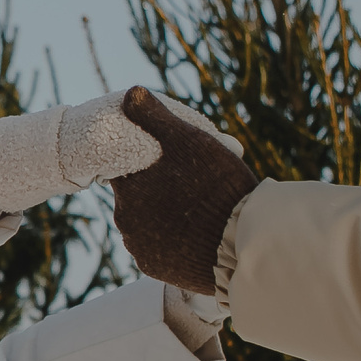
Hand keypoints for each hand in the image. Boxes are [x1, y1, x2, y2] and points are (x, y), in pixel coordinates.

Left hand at [109, 87, 258, 296]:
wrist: (237, 244)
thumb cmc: (215, 186)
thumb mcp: (188, 141)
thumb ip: (154, 117)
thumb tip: (130, 92)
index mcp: (128, 182)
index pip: (124, 166)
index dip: (146, 161)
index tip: (169, 162)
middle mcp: (124, 215)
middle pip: (137, 196)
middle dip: (159, 190)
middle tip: (194, 186)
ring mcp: (138, 244)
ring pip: (148, 223)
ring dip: (166, 217)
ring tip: (200, 211)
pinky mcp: (153, 267)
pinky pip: (159, 249)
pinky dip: (173, 242)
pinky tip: (197, 235)